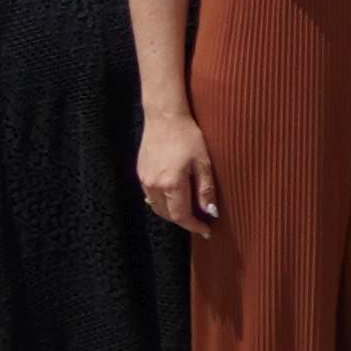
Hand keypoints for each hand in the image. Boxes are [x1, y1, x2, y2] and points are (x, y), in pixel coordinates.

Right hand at [138, 107, 224, 234]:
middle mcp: (154, 186)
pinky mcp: (140, 174)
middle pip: (167, 215)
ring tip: (189, 211)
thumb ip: (205, 189)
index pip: (181, 216)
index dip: (194, 226)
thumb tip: (210, 212)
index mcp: (171, 184)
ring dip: (172, 213)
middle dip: (184, 221)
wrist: (164, 118)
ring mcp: (144, 180)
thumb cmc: (188, 137)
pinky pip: (151, 196)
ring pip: (157, 207)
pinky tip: (175, 197)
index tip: (206, 231)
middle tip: (200, 221)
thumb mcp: (203, 162)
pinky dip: (163, 202)